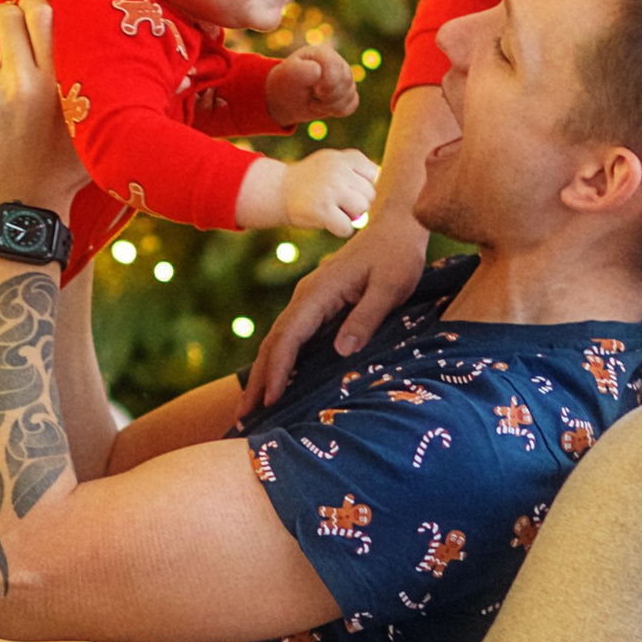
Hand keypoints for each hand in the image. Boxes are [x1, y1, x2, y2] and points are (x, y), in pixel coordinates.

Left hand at [0, 0, 88, 218]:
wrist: (20, 210)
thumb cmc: (60, 168)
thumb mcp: (88, 126)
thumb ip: (89, 87)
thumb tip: (94, 42)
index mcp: (58, 84)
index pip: (42, 14)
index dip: (33, 3)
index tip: (29, 12)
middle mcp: (23, 86)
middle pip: (6, 15)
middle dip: (3, 13)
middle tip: (2, 24)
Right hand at [242, 201, 430, 408]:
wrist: (397, 225)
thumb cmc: (397, 255)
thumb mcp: (391, 286)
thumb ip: (366, 317)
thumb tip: (341, 351)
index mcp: (319, 292)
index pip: (290, 335)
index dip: (278, 369)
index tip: (270, 400)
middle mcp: (306, 296)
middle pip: (274, 340)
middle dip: (257, 379)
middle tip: (243, 416)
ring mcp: (309, 300)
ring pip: (278, 339)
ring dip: (263, 372)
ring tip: (251, 407)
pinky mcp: (316, 304)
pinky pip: (291, 336)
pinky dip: (279, 360)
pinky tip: (275, 381)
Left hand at [265, 40, 359, 127]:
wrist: (287, 97)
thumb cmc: (287, 82)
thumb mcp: (288, 75)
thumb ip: (301, 70)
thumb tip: (319, 71)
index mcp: (323, 54)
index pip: (336, 66)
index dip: (328, 83)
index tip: (315, 89)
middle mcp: (337, 63)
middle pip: (346, 81)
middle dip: (328, 95)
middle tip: (312, 95)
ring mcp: (344, 78)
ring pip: (350, 94)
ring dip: (330, 105)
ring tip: (314, 101)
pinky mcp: (347, 93)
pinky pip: (352, 105)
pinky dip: (337, 110)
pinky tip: (323, 106)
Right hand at [279, 146, 380, 236]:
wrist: (278, 190)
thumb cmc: (312, 180)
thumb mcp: (332, 162)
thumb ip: (357, 168)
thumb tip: (384, 183)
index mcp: (342, 158)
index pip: (374, 174)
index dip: (364, 186)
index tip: (350, 190)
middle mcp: (337, 170)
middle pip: (370, 194)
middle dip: (359, 203)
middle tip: (341, 203)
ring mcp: (330, 190)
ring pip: (362, 209)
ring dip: (352, 216)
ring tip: (336, 211)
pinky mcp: (321, 210)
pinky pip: (347, 227)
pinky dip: (341, 230)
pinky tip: (329, 222)